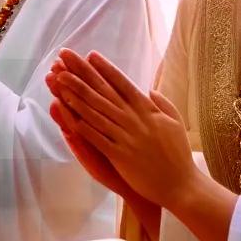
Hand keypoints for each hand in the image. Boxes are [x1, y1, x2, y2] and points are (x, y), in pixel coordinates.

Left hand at [47, 49, 196, 212]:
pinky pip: (96, 137)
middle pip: (103, 91)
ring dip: (75, 93)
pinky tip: (66, 113)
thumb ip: (161, 104)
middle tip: (65, 57)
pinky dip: (80, 123)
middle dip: (82, 72)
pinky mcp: (119, 156)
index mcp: (147, 110)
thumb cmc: (178, 155)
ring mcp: (125, 137)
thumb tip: (148, 90)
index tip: (90, 55)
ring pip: (95, 111)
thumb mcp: (174, 122)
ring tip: (59, 78)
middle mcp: (134, 119)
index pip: (122, 83)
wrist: (181, 185)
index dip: (105, 68)